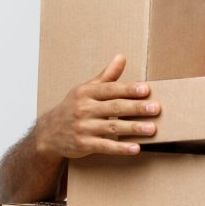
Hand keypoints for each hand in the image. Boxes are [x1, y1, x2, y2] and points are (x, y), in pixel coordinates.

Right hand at [35, 54, 159, 159]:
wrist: (49, 133)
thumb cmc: (73, 108)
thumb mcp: (86, 89)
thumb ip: (106, 76)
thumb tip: (121, 57)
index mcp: (86, 92)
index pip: (110, 89)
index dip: (128, 89)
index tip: (146, 89)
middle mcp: (84, 109)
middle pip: (114, 107)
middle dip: (136, 108)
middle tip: (155, 108)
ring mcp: (83, 127)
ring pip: (112, 127)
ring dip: (133, 128)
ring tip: (152, 129)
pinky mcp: (83, 144)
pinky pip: (105, 146)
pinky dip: (121, 148)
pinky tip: (136, 148)